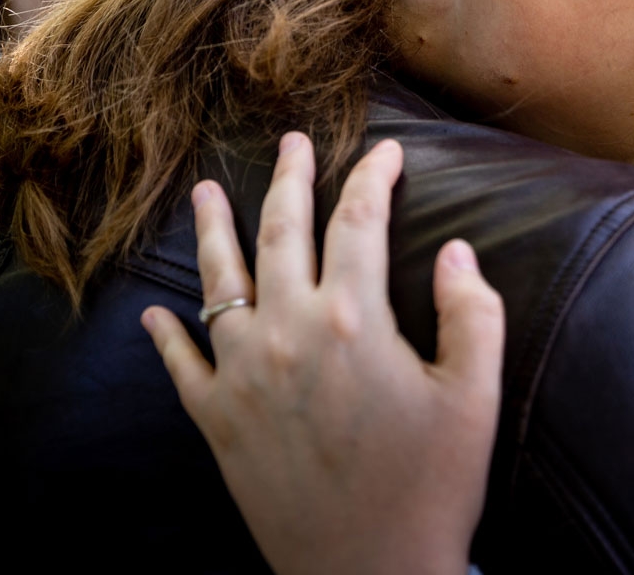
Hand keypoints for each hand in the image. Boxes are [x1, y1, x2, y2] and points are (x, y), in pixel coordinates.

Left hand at [141, 133, 504, 574]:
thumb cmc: (432, 490)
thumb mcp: (476, 398)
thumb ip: (472, 313)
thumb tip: (457, 251)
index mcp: (353, 319)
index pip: (360, 220)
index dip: (375, 176)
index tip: (388, 152)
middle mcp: (288, 332)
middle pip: (284, 230)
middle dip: (290, 178)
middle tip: (291, 142)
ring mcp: (243, 376)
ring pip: (220, 282)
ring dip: (214, 231)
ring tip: (206, 193)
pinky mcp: (217, 422)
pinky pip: (182, 364)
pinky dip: (168, 336)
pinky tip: (156, 314)